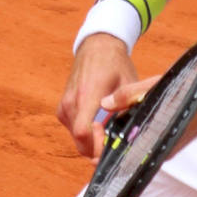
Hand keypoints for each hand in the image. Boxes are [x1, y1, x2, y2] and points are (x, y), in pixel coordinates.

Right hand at [57, 33, 137, 159]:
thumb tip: (133, 130)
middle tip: (116, 145)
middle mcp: (72, 103)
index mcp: (88, 95)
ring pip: (76, 139)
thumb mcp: (129, 82)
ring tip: (111, 132)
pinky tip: (101, 124)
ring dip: (92, 142)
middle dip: (98, 149)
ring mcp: (64, 106)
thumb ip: (129, 104)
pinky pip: (73, 129)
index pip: (83, 132)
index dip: (97, 146)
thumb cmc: (115, 63)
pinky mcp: (62, 109)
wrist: (97, 46)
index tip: (112, 144)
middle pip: (80, 142)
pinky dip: (86, 134)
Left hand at [101, 74, 196, 155]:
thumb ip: (131, 94)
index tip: (96, 132)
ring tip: (116, 117)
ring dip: (126, 134)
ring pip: (137, 145)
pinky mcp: (169, 141)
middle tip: (102, 122)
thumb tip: (105, 102)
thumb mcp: (160, 86)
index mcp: (157, 142)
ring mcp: (165, 147)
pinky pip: (147, 140)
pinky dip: (138, 131)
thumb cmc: (196, 91)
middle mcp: (160, 151)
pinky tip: (135, 115)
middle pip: (127, 151)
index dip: (106, 147)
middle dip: (113, 139)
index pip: (122, 155)